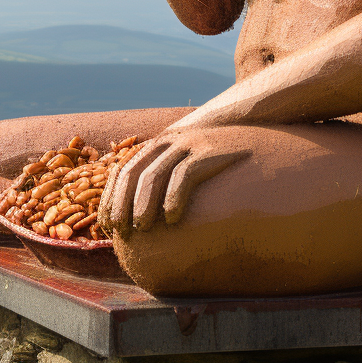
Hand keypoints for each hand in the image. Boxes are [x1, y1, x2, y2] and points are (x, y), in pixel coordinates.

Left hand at [98, 129, 248, 236]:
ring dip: (142, 204)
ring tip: (142, 229)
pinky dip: (173, 197)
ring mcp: (188, 143)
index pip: (124, 170)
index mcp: (160, 144)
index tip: (108, 225)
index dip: (111, 197)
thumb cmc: (220, 160)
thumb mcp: (190, 160)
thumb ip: (170, 176)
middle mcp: (169, 140)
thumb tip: (145, 218)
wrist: (253, 131)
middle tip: (121, 231)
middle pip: (133, 173)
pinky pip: (183, 175)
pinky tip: (171, 218)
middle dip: (121, 203)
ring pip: (153, 175)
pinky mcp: (208, 151)